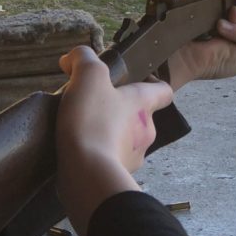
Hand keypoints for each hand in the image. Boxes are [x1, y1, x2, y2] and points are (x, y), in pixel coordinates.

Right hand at [55, 46, 173, 235]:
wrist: (87, 174)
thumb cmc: (94, 121)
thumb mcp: (88, 76)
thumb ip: (83, 59)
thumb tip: (72, 58)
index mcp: (143, 104)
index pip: (163, 91)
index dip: (152, 84)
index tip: (134, 81)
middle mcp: (146, 131)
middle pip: (139, 116)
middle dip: (119, 111)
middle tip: (94, 106)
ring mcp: (134, 158)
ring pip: (125, 141)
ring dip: (109, 134)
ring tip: (82, 130)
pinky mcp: (117, 177)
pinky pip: (111, 162)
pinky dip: (99, 156)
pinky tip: (79, 152)